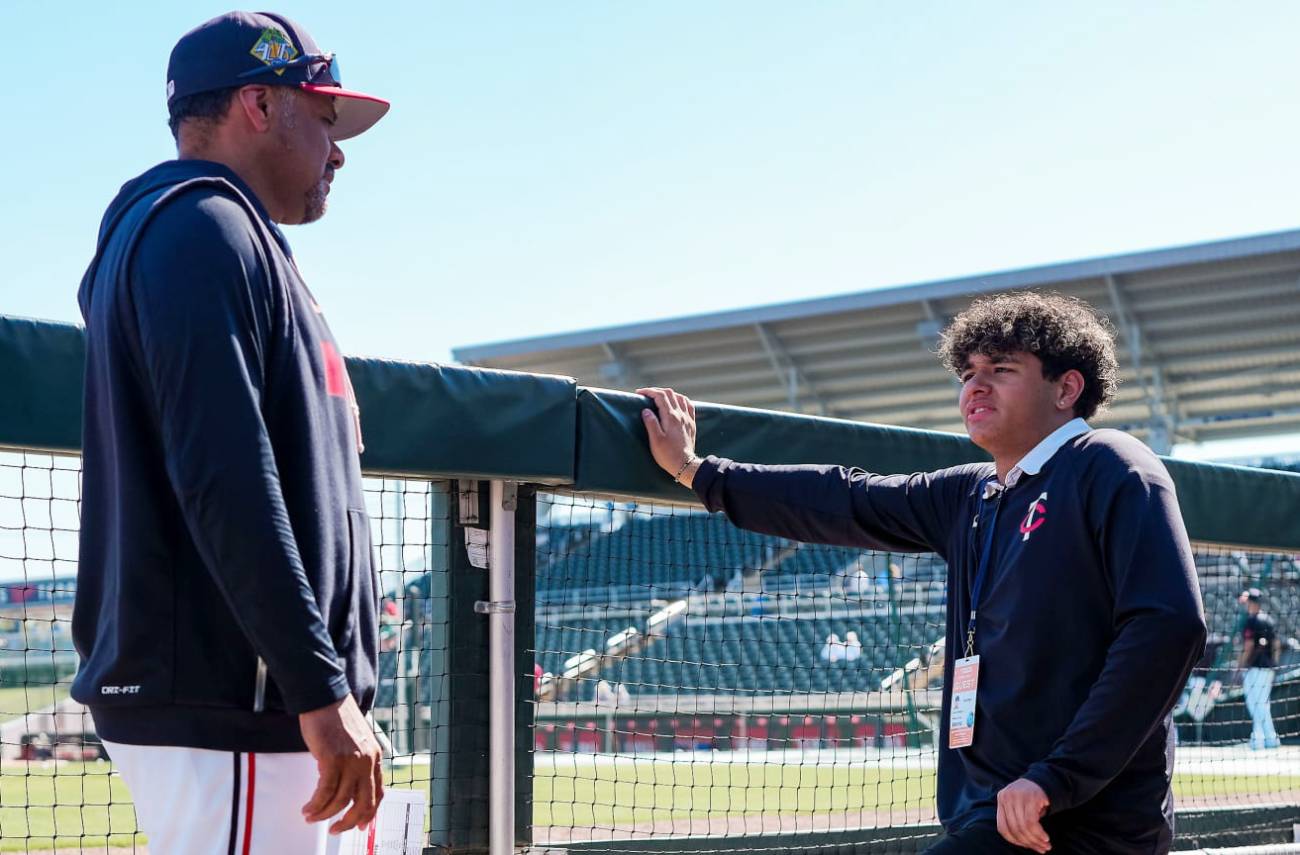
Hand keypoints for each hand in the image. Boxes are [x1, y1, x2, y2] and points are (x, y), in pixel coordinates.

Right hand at [300, 695, 383, 833]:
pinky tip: (307, 809)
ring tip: (311, 817)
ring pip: (340, 801)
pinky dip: (315, 805)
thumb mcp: (357, 742)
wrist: (325, 699)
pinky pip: (324, 792)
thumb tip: (349, 787)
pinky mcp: (331, 759)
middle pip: (363, 803)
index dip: (369, 813)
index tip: (360, 826)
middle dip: (348, 822)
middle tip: (335, 830)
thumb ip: (358, 763)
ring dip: (324, 814)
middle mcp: (366, 761)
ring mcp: (350, 760)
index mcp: (374, 757)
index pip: (378, 793)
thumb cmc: (337, 719)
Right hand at [637, 387, 698, 483]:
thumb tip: (646, 410)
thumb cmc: (668, 454)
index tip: (639, 393)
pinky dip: (681, 400)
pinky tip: (677, 403)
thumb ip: (651, 423)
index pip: (660, 396)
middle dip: (657, 391)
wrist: (685, 464)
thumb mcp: (655, 441)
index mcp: (671, 417)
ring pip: (680, 397)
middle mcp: (681, 415)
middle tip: (647, 394)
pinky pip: (689, 405)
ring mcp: (687, 419)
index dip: (649, 391)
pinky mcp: (691, 424)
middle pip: (670, 394)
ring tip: (659, 397)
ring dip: (669, 394)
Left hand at [996, 778, 1050, 852]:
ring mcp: (1017, 796)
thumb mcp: (1019, 807)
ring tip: (1045, 845)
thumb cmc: (1031, 798)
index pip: (1002, 827)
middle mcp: (1006, 797)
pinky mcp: (1030, 798)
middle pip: (1014, 828)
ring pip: (1023, 827)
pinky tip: (1045, 837)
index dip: (1014, 841)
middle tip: (1041, 849)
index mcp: (1001, 800)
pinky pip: (1032, 822)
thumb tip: (1025, 844)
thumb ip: (1017, 822)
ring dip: (1035, 840)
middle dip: (1028, 842)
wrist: (1044, 779)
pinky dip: (1039, 833)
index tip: (1026, 846)